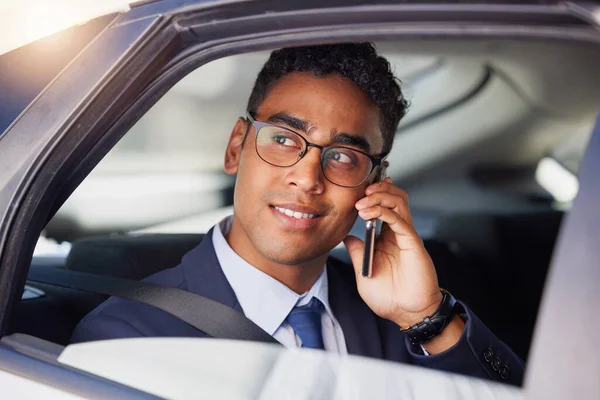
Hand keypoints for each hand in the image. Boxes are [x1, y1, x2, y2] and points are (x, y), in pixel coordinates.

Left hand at [343, 177, 442, 327]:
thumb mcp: (364, 273)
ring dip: (380, 196)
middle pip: (394, 198)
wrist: (407, 313)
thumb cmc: (389, 298)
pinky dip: (384, 211)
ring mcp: (406, 236)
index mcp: (387, 238)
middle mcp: (398, 233)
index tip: (355, 193)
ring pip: (399, 202)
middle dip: (378, 189)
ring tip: (362, 201)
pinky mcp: (412, 242)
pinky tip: (369, 213)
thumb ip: (357, 253)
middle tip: (360, 191)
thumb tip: (346, 238)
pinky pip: (399, 219)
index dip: (372, 195)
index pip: (383, 206)